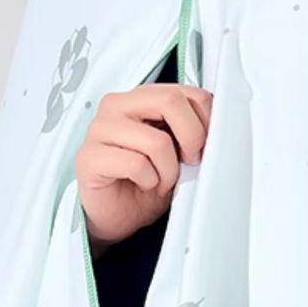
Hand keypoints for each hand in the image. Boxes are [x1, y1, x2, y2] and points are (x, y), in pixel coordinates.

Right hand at [75, 80, 212, 250]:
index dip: (206, 119)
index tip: (207, 144)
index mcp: (140, 97)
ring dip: (169, 170)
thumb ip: (190, 130)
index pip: (186, 91)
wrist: (117, 215)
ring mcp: (99, 129)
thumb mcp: (177, 151)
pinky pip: (135, 164)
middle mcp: (116, 105)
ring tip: (161, 180)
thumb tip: (219, 128)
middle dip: (192, 136)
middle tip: (190, 161)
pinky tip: (143, 185)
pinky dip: (149, 181)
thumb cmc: (147, 181)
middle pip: (170, 101)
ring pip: (156, 140)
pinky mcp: (88, 157)